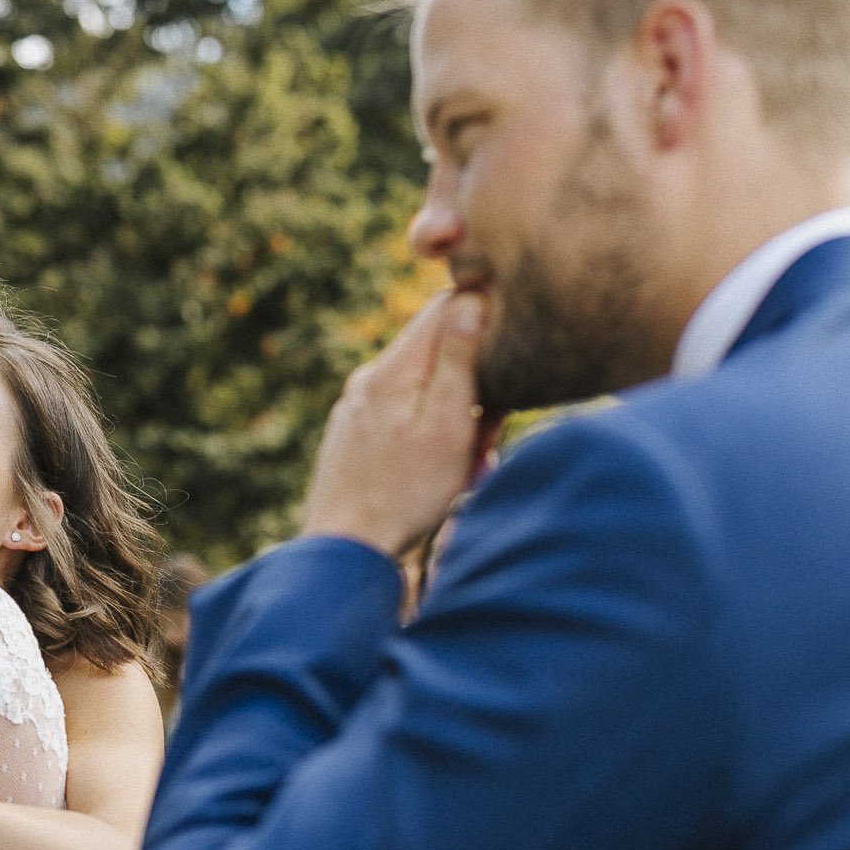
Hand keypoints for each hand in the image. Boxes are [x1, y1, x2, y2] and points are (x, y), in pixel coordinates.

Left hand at [301, 290, 492, 556]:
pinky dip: (428, 439)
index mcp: (393, 370)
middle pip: (436, 355)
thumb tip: (471, 297)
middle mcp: (368, 380)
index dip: (483, 322)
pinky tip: (437, 477)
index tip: (506, 360)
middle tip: (487, 438)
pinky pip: (402, 421)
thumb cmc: (405, 495)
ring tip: (465, 468)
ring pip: (422, 392)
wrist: (343, 552)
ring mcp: (356, 409)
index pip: (444, 308)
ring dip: (454, 421)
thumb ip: (459, 361)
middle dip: (473, 388)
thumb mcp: (448, 427)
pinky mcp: (352, 436)